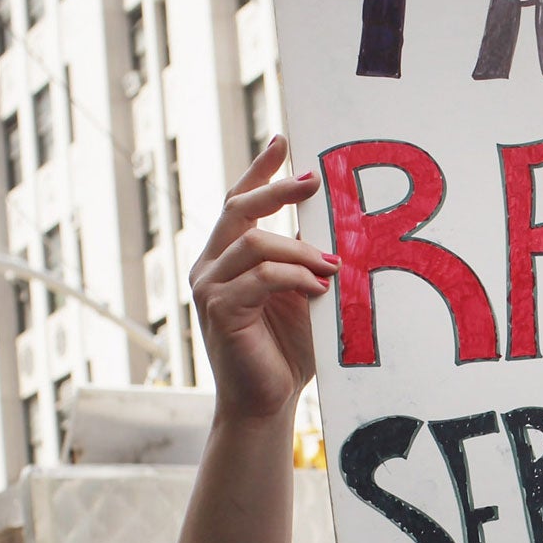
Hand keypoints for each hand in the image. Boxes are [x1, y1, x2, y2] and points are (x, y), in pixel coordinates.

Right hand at [188, 136, 331, 422]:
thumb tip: (334, 229)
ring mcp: (209, 287)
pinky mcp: (218, 310)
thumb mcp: (300, 296)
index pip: (239, 202)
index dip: (260, 170)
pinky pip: (258, 278)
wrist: (266, 402)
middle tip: (315, 183)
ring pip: (253, 242)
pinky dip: (293, 277)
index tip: (284, 140)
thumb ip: (303, 263)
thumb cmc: (286, 353)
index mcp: (226, 258)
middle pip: (239, 208)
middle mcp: (209, 266)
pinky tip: (319, 288)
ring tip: (333, 266)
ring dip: (300, 250)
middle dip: (278, 189)